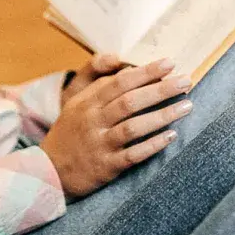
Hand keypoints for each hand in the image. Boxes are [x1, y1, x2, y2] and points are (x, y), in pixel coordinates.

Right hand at [41, 59, 191, 198]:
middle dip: (160, 90)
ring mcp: (100, 145)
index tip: (169, 63)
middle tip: (186, 81)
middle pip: (130, 101)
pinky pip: (133, 155)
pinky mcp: (106, 167)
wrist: (47, 172)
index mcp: (87, 103)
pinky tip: (172, 136)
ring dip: (162, 116)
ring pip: (133, 127)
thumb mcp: (76, 104)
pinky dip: (153, 145)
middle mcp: (93, 122)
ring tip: (187, 105)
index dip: (145, 72)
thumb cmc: (70, 133)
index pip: (120, 82)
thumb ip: (100, 85)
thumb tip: (128, 68)